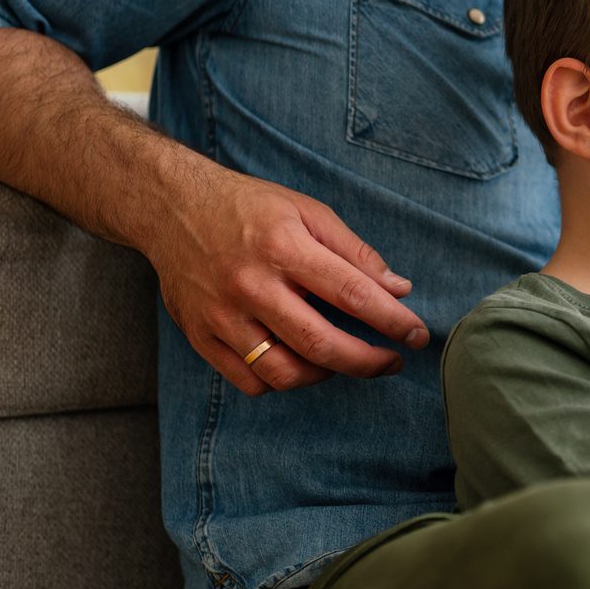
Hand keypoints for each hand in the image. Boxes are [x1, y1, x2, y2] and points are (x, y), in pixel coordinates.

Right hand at [148, 161, 428, 395]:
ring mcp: (221, 315)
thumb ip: (354, 252)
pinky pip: (250, 380)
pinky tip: (300, 363)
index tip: (417, 335)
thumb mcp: (307, 211)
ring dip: (326, 375)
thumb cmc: (248, 207)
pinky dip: (282, 381)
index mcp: (283, 246)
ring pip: (284, 372)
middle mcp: (251, 285)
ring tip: (344, 360)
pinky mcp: (201, 335)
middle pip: (320, 344)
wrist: (172, 207)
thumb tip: (399, 289)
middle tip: (393, 362)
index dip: (392, 320)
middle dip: (368, 361)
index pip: (352, 294)